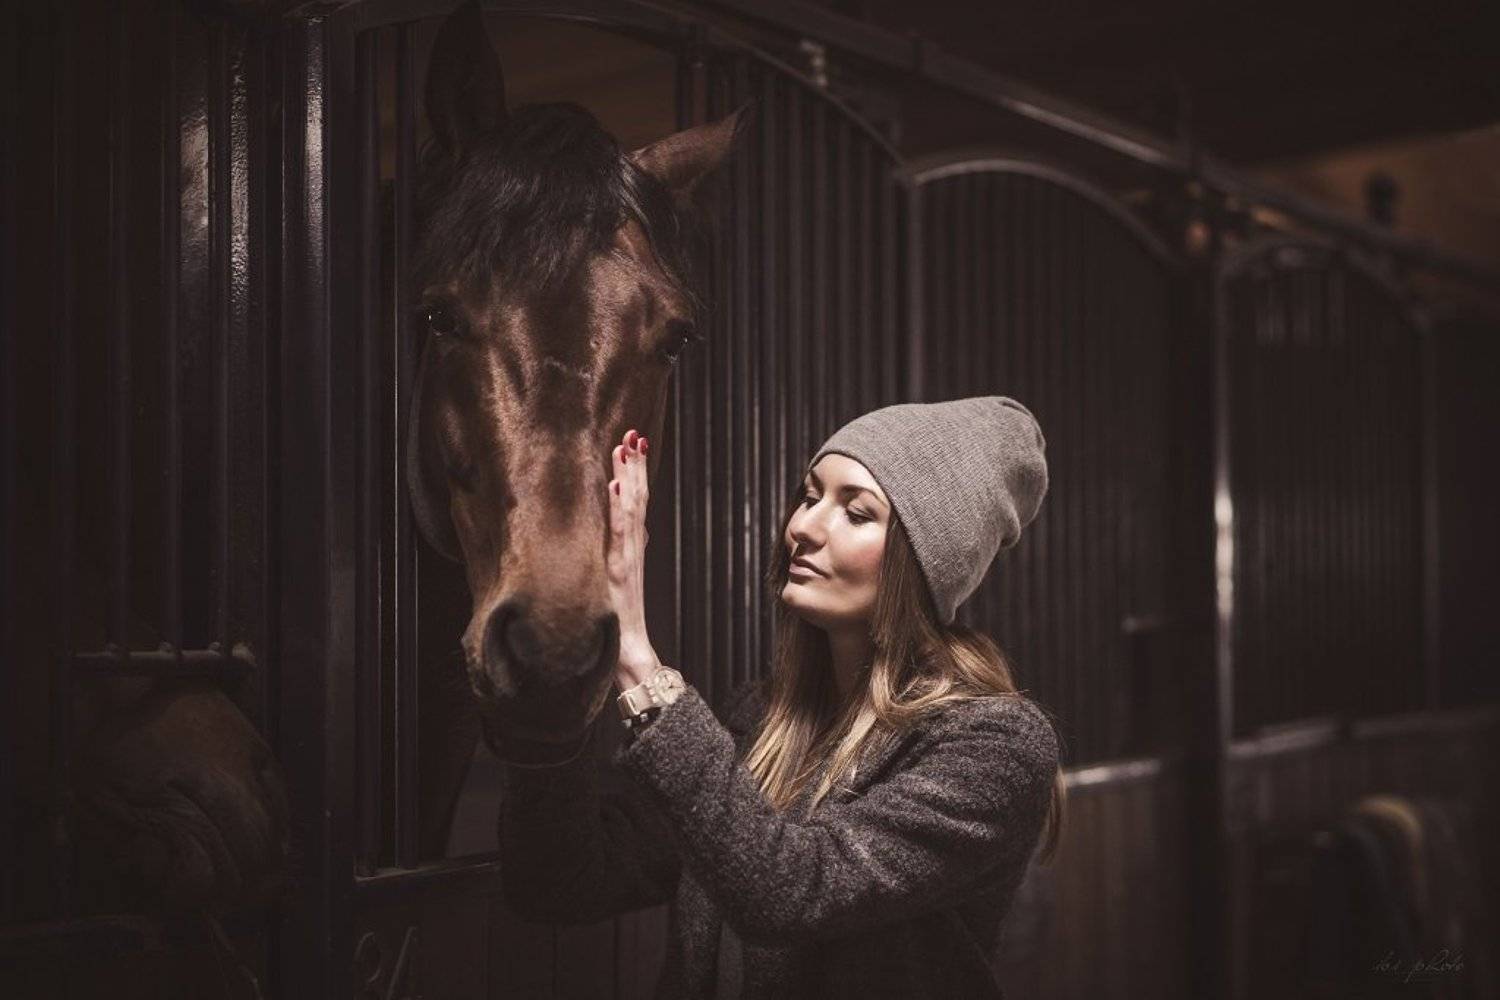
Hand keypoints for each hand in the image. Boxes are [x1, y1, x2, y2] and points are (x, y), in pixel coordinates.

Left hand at [608, 429, 659, 688]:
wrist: (630, 661)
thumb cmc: (619, 630)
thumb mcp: (616, 589)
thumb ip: (619, 561)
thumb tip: (626, 539)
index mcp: (628, 553)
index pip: (634, 506)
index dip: (634, 475)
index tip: (633, 445)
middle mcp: (630, 553)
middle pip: (636, 501)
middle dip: (634, 467)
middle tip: (632, 433)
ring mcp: (625, 562)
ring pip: (630, 513)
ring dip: (628, 479)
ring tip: (625, 449)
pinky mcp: (617, 576)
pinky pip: (617, 539)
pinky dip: (617, 513)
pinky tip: (614, 490)